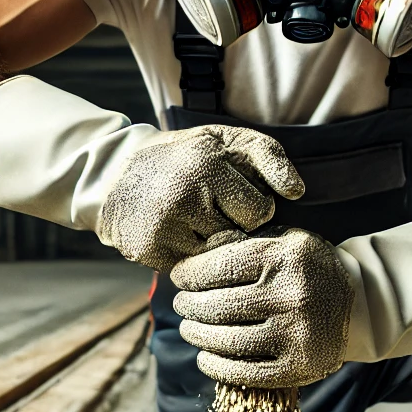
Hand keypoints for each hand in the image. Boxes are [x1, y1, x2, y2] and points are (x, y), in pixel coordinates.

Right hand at [96, 126, 303, 272]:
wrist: (113, 176)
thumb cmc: (185, 158)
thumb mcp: (225, 141)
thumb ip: (268, 156)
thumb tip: (297, 192)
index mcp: (207, 162)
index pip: (260, 211)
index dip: (252, 208)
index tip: (233, 198)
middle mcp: (184, 193)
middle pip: (239, 237)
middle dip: (232, 228)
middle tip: (211, 211)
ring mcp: (164, 225)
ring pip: (217, 258)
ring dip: (212, 246)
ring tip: (194, 224)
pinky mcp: (149, 250)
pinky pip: (193, 271)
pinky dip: (190, 258)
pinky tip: (177, 236)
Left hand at [170, 228, 353, 388]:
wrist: (357, 304)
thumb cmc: (307, 269)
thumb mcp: (284, 242)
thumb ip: (244, 244)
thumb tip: (191, 258)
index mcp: (285, 257)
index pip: (220, 267)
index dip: (191, 274)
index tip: (180, 277)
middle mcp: (291, 295)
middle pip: (218, 306)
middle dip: (189, 306)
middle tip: (182, 305)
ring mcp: (296, 334)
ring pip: (227, 340)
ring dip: (197, 335)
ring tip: (189, 328)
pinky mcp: (298, 366)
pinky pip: (244, 371)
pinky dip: (215, 366)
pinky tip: (205, 356)